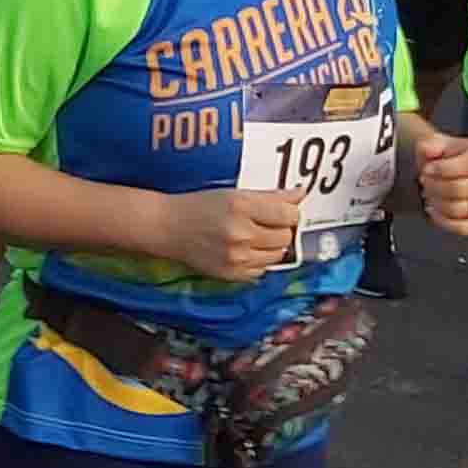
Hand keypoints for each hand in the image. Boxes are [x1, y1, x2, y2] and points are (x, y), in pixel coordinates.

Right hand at [156, 183, 302, 283]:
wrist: (168, 227)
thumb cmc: (199, 206)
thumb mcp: (234, 193)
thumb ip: (270, 196)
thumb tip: (299, 194)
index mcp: (241, 206)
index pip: (288, 214)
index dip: (290, 212)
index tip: (283, 210)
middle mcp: (240, 233)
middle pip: (285, 236)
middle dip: (281, 229)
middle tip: (266, 223)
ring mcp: (235, 257)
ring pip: (277, 255)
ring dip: (272, 246)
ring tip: (255, 236)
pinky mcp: (230, 274)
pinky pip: (261, 271)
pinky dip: (259, 261)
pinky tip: (245, 250)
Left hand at [406, 122, 467, 236]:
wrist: (449, 170)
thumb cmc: (446, 157)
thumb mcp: (437, 143)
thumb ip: (430, 143)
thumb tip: (427, 149)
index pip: (464, 166)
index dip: (439, 169)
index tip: (427, 169)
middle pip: (458, 189)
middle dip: (434, 186)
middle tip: (425, 182)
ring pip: (458, 209)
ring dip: (436, 203)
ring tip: (429, 194)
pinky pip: (462, 228)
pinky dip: (442, 221)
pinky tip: (433, 210)